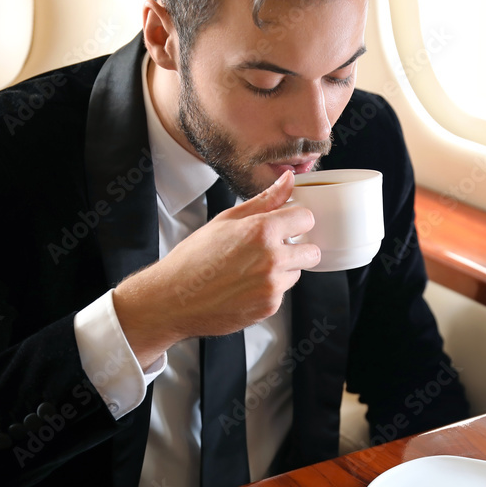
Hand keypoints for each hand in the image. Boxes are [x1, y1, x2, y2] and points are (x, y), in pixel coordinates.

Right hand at [112, 171, 320, 367]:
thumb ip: (265, 200)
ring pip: (296, 273)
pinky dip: (268, 290)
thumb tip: (288, 179)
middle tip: (271, 249)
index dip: (296, 220)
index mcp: (262, 230)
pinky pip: (282, 293)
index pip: (307, 218)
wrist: (173, 299)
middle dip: (297, 248)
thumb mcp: (227, 220)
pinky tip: (244, 286)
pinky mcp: (269, 307)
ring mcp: (272, 286)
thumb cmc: (194, 257)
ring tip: (250, 269)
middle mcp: (271, 258)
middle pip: (311, 251)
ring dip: (282, 270)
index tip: (285, 225)